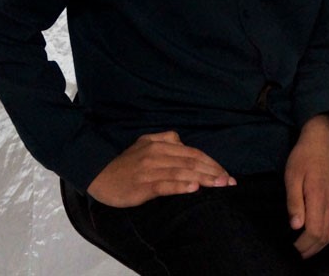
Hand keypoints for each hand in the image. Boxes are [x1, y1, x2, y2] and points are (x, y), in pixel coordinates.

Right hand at [86, 130, 235, 207]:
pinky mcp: (142, 185)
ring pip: (182, 172)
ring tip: (220, 184)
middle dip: (214, 171)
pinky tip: (194, 188)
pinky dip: (180, 185)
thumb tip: (183, 143)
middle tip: (230, 181)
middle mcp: (157, 153)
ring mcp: (150, 169)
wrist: (98, 174)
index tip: (227, 173)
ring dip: (204, 178)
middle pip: (192, 161)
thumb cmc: (125, 163)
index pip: (193, 152)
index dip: (212, 163)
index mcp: (160, 144)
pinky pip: (165, 184)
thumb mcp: (144, 144)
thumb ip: (165, 140)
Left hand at [285, 114, 328, 258]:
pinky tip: (315, 235)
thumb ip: (294, 202)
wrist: (322, 141)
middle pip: (325, 236)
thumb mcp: (292, 176)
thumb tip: (296, 226)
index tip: (290, 249)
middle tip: (295, 254)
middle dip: (310, 249)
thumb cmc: (303, 157)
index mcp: (319, 197)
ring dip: (319, 244)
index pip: (314, 231)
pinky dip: (326, 235)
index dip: (303, 245)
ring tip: (304, 249)